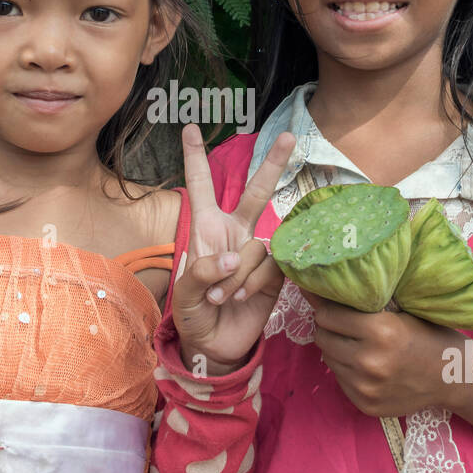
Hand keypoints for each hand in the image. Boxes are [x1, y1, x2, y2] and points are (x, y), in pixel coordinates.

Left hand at [170, 123, 295, 375]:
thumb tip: (234, 257)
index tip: (190, 127)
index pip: (202, 186)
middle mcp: (235, 233)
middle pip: (256, 192)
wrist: (214, 345)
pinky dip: (253, 282)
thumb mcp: (184, 293)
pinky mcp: (276, 274)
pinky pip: (271, 267)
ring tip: (222, 297)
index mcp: (206, 229)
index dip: (195, 158)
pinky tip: (242, 297)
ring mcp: (257, 252)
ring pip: (257, 246)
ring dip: (237, 274)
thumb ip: (204, 271)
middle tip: (289, 135)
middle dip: (272, 165)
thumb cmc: (193, 313)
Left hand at [303, 290, 465, 416]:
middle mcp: (369, 361)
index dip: (328, 309)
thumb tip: (312, 290)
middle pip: (322, 338)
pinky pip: (340, 380)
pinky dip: (347, 371)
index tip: (335, 307)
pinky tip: (368, 366)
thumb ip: (359, 303)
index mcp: (380, 330)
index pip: (326, 316)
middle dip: (330, 329)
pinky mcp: (365, 404)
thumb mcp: (397, 311)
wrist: (452, 376)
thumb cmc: (426, 335)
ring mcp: (366, 387)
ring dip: (337, 350)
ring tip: (359, 346)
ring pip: (328, 359)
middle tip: (346, 326)